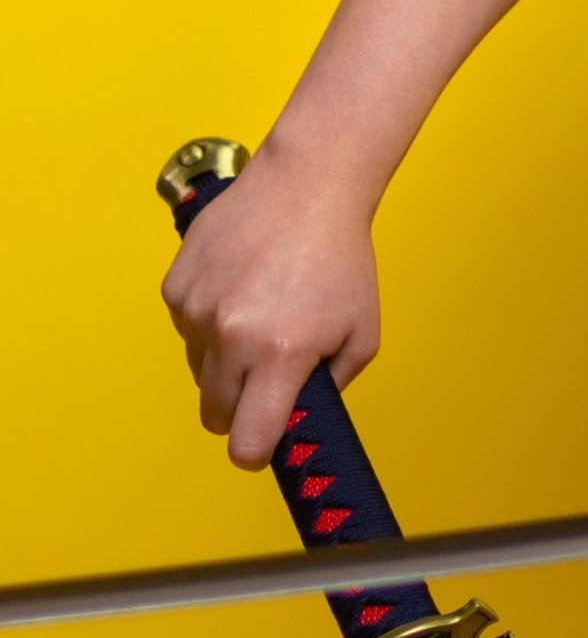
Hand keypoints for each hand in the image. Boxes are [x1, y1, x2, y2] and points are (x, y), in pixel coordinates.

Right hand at [160, 144, 381, 468]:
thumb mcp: (361, 333)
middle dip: (240, 408)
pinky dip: (208, 323)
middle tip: (268, 377)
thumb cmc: (341, 259)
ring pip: (199, 371)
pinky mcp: (176, 286)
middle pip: (216, 414)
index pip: (246, 442)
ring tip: (261, 316)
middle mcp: (232, 336)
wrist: (305, 187)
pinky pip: (186, 331)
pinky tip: (241, 289)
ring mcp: (197, 310)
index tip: (264, 442)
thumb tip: (299, 419)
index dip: (255, 450)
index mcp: (281, 355)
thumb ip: (330, 387)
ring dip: (224, 362)